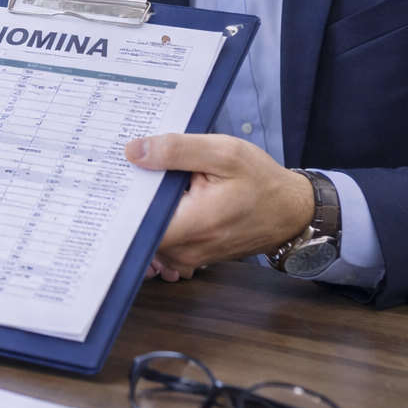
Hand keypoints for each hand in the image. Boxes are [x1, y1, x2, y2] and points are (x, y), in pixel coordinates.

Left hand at [125, 133, 315, 275]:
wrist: (290, 211)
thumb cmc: (262, 182)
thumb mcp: (223, 153)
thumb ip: (177, 150)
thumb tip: (134, 151)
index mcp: (194, 224)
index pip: (135, 223)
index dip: (120, 199)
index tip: (117, 175)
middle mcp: (187, 249)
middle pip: (137, 227)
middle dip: (132, 198)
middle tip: (134, 168)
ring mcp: (188, 257)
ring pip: (148, 233)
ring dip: (147, 208)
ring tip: (155, 179)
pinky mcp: (190, 256)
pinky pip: (162, 238)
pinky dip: (159, 217)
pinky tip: (167, 195)